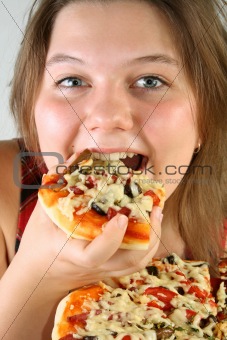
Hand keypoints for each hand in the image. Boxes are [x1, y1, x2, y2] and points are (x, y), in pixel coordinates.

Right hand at [17, 201, 161, 293]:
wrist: (39, 278)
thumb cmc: (39, 244)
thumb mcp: (41, 216)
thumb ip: (57, 189)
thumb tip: (76, 159)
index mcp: (74, 254)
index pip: (96, 254)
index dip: (112, 238)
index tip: (122, 217)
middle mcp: (94, 266)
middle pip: (128, 261)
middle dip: (148, 235)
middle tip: (155, 208)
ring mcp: (105, 271)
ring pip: (137, 264)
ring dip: (153, 239)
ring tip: (157, 212)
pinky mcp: (110, 271)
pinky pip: (136, 263)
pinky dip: (148, 245)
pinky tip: (150, 225)